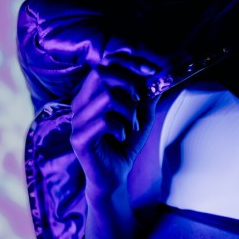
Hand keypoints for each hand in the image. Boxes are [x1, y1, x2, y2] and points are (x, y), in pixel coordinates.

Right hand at [70, 45, 158, 195]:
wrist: (114, 176)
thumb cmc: (124, 144)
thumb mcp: (141, 116)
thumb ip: (148, 96)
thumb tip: (161, 75)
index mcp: (91, 94)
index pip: (104, 65)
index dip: (128, 62)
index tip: (151, 71)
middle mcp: (80, 104)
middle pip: (102, 74)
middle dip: (129, 85)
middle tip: (139, 101)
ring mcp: (77, 121)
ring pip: (106, 97)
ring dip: (128, 110)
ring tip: (132, 125)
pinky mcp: (79, 139)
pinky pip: (103, 121)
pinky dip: (120, 128)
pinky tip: (122, 137)